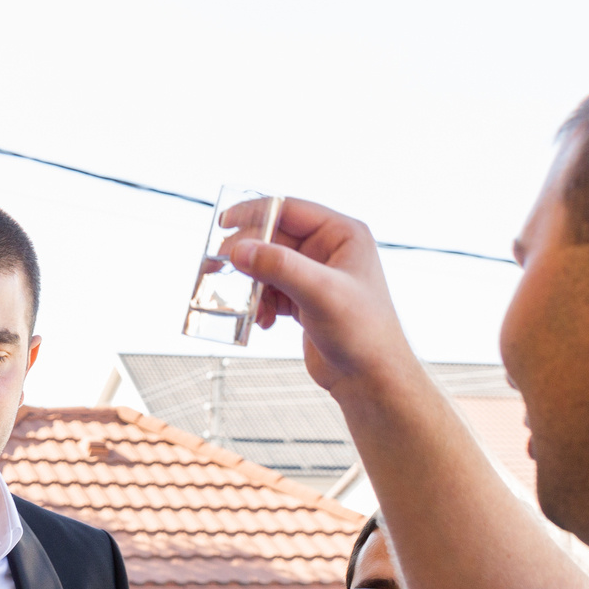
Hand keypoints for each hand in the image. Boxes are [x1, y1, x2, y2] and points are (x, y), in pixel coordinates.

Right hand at [223, 197, 421, 404]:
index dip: (255, 213)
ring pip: (269, 268)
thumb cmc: (362, 332)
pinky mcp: (305, 301)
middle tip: (218, 269)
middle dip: (248, 256)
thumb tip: (239, 250)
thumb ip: (280, 267)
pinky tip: (261, 321)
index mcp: (342, 234)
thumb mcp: (320, 293)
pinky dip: (259, 304)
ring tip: (244, 304)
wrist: (370, 378)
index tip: (224, 223)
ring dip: (252, 285)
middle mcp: (329, 250)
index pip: (290, 210)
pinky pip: (271, 292)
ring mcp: (316, 276)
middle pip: (274, 240)